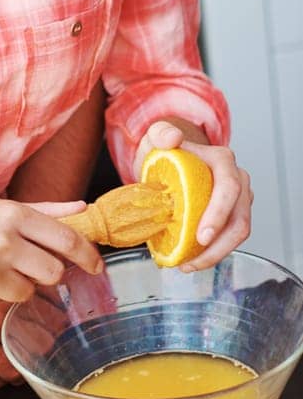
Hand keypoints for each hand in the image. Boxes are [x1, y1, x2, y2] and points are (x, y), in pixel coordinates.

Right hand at [0, 195, 102, 310]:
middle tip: (28, 268)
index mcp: (11, 215)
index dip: (87, 256)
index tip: (95, 266)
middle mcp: (3, 242)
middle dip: (47, 275)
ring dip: (15, 287)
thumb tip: (82, 209)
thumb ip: (41, 210)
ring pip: (26, 293)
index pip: (66, 239)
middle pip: (53, 273)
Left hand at [136, 119, 251, 270]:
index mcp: (223, 161)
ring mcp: (239, 200)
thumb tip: (172, 138)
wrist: (173, 158)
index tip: (201, 236)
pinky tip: (190, 261)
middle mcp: (238, 180)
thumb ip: (161, 133)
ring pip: (238, 233)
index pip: (229, 188)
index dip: (218, 214)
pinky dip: (213, 253)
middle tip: (192, 261)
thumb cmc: (167, 150)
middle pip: (240, 218)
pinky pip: (229, 238)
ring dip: (216, 254)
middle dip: (219, 245)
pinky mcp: (233, 215)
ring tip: (187, 265)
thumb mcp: (157, 137)